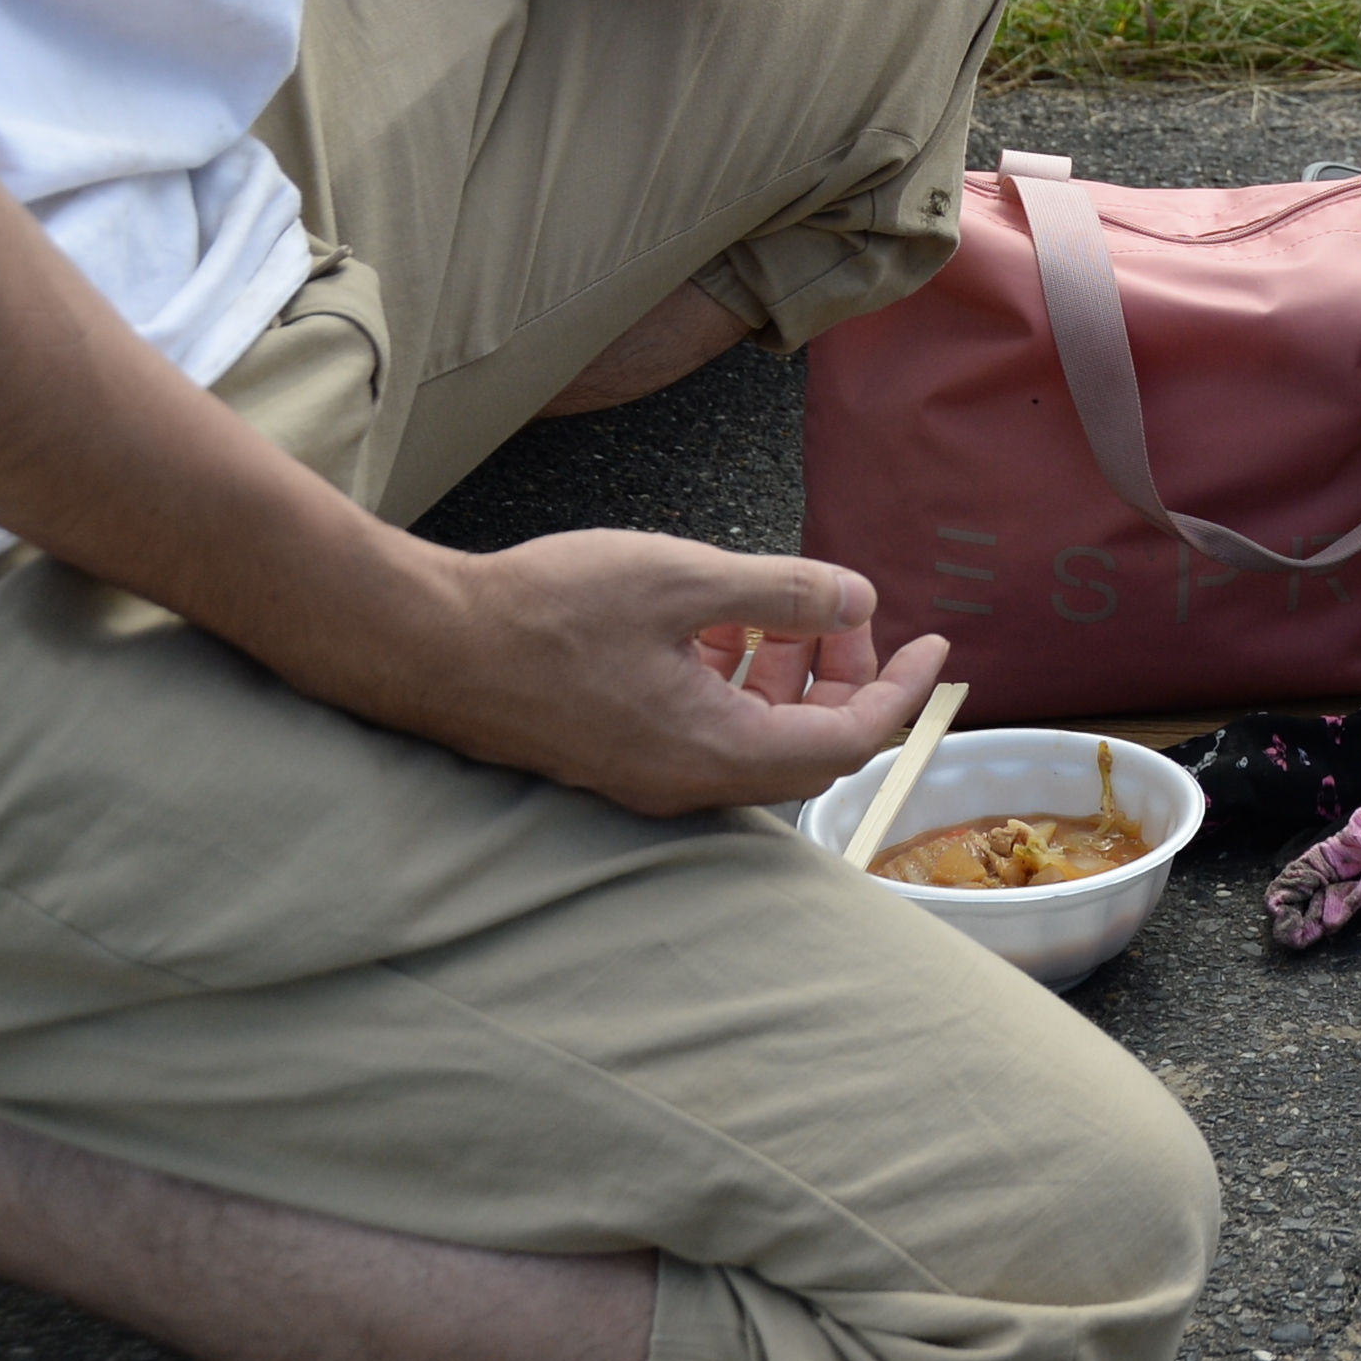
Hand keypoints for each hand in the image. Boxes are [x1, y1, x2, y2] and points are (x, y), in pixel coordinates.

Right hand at [339, 528, 951, 819]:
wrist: (428, 645)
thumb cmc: (547, 611)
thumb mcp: (683, 579)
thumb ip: (784, 592)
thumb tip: (860, 601)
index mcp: (717, 751)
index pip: (848, 741)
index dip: (902, 692)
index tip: (932, 645)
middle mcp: (689, 780)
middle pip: (807, 744)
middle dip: (842, 677)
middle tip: (842, 610)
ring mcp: (650, 772)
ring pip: (754, 733)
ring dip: (784, 671)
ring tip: (779, 603)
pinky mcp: (618, 752)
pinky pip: (705, 724)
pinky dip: (731, 674)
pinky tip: (715, 617)